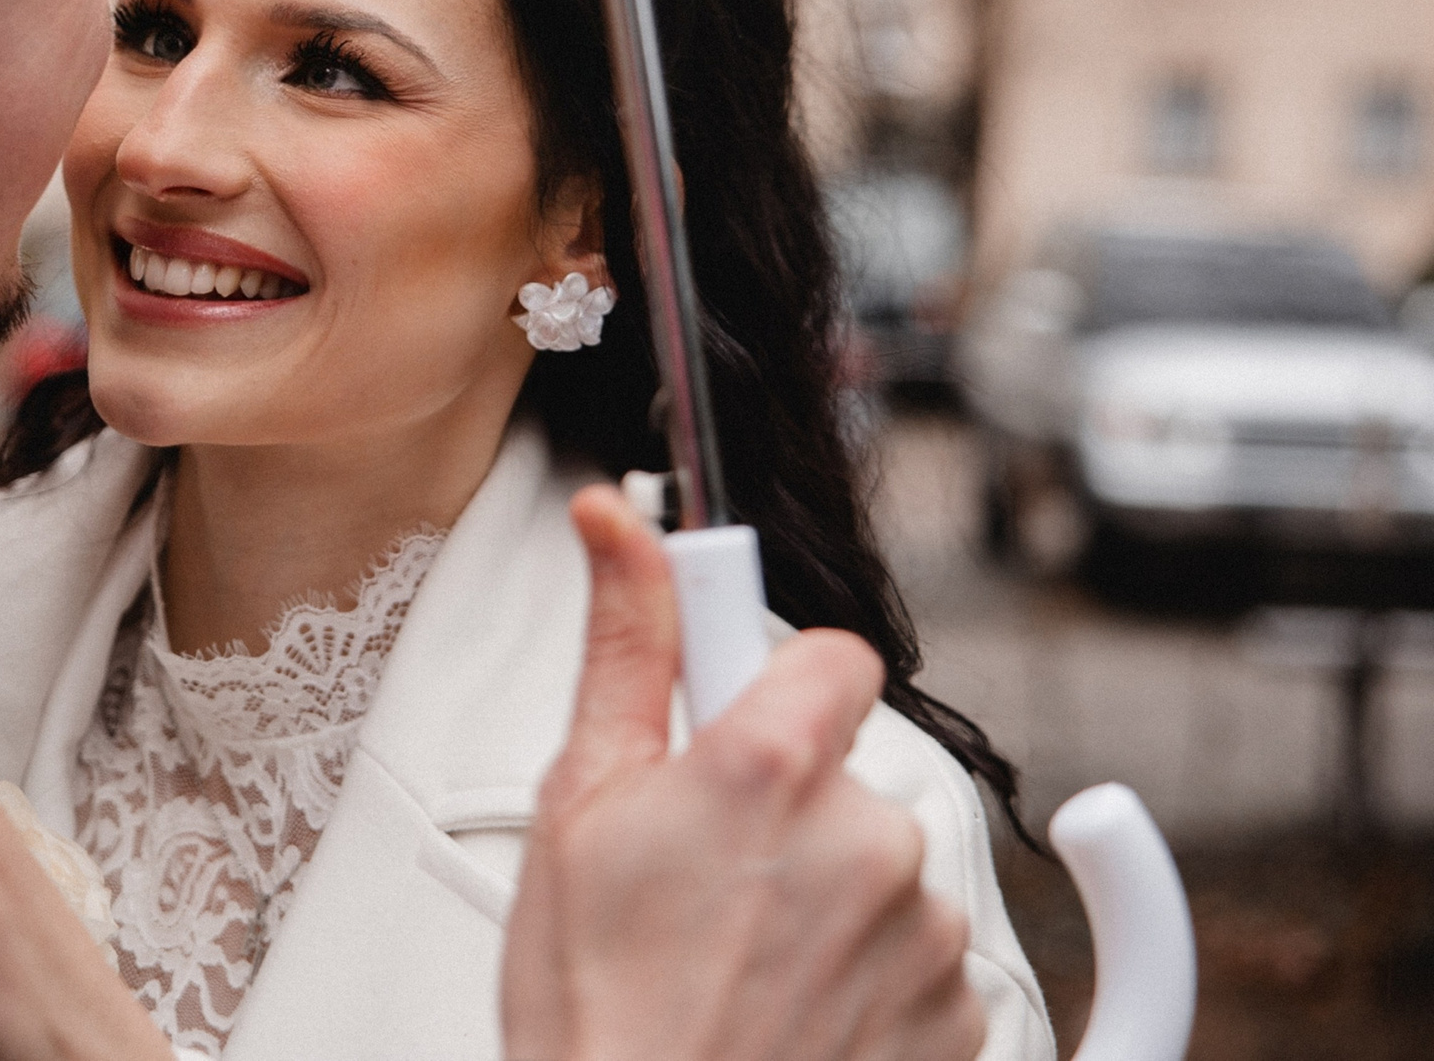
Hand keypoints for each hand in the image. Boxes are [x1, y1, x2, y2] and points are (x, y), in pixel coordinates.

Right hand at [500, 490, 984, 1060]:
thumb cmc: (597, 1013)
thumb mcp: (574, 808)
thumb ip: (624, 646)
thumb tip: (615, 525)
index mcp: (770, 769)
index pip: (831, 655)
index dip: (777, 686)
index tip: (733, 721)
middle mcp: (867, 840)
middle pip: (844, 772)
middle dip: (782, 812)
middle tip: (697, 883)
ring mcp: (924, 935)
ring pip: (879, 870)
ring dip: (822, 901)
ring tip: (732, 967)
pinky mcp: (960, 1018)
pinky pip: (920, 960)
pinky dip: (865, 980)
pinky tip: (785, 1016)